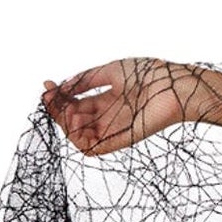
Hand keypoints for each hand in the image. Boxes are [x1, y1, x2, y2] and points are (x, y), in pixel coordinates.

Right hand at [41, 58, 190, 155]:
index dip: (59, 98)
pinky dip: (77, 137)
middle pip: (75, 121)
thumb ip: (85, 80)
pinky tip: (73, 119)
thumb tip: (60, 87)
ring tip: (65, 108)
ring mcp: (115, 130)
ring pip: (79, 137)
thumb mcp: (109, 72)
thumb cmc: (150, 74)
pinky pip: (92, 149)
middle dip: (57, 110)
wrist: (175, 84)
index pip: (77, 105)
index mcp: (109, 101)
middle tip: (50, 96)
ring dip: (64, 125)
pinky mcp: (121, 141)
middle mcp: (110, 117)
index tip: (46, 85)